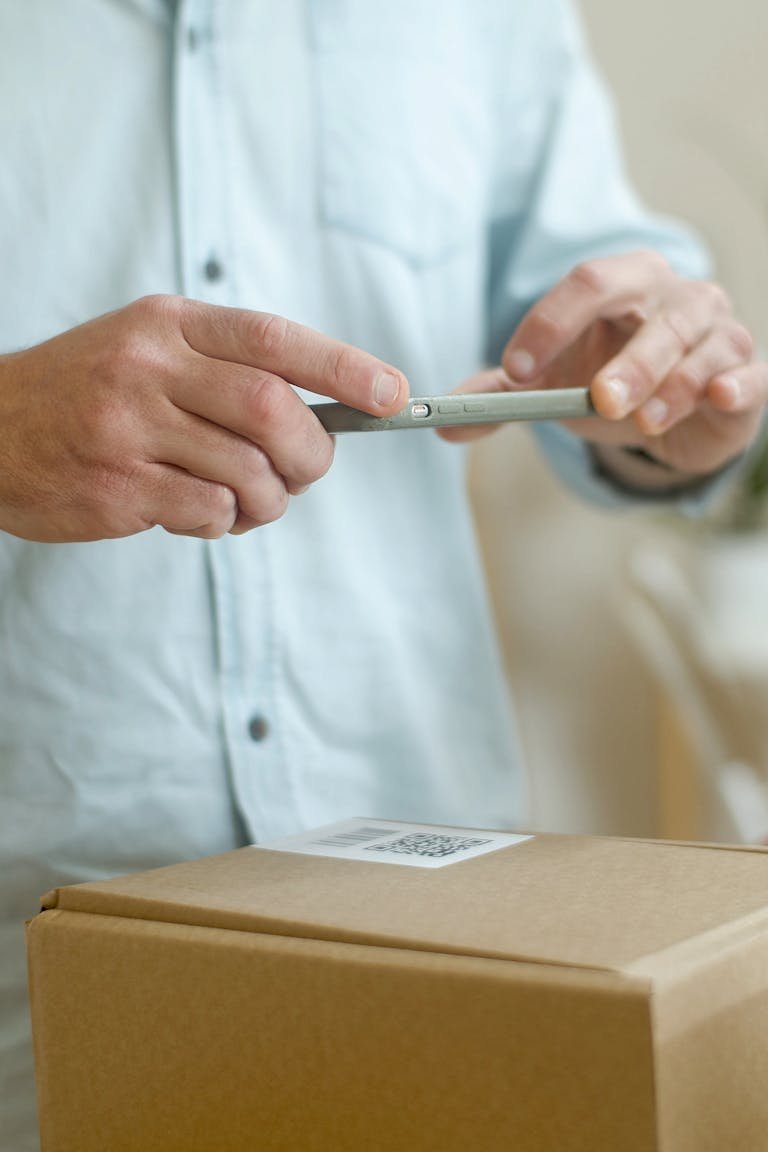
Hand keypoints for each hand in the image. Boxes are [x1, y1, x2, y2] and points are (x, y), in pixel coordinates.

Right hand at [0, 295, 406, 541]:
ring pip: (246, 469)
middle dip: (312, 451)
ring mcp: (128, 426)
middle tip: (308, 470)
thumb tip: (330, 412)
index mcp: (167, 323)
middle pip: (271, 408)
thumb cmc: (88, 393)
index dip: (343, 367)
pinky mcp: (116, 486)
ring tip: (252, 501)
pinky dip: (226, 522)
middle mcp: (148, 366)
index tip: (391, 395)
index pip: (274, 337)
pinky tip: (202, 514)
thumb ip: (227, 368)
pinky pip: (208, 512)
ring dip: (270, 499)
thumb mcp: (149, 349)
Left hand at [440, 250, 765, 477]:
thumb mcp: (553, 386)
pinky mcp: (747, 373)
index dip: (550, 322)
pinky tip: (718, 395)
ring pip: (699, 346)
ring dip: (669, 386)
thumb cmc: (610, 383)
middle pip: (651, 312)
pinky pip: (748, 373)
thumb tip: (443, 422)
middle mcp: (676, 295)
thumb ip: (501, 396)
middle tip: (598, 400)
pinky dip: (733, 384)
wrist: (674, 416)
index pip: (586, 284)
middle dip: (626, 358)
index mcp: (623, 283)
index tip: (518, 369)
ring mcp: (718, 330)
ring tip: (641, 421)